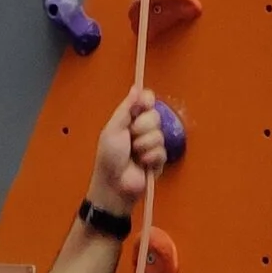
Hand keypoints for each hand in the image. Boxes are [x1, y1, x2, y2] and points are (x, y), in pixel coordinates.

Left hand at [92, 89, 167, 210]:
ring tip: (135, 155)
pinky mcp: (159, 160)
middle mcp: (142, 129)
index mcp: (130, 119)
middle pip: (155, 116)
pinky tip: (142, 164)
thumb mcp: (113, 129)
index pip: (145, 101)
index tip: (145, 103)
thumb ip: (126, 108)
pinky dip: (151, 158)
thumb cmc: (109, 157)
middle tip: (131, 137)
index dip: (147, 100)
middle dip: (142, 127)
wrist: (114, 185)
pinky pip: (162, 151)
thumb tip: (135, 88)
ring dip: (144, 145)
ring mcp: (151, 144)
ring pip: (159, 134)